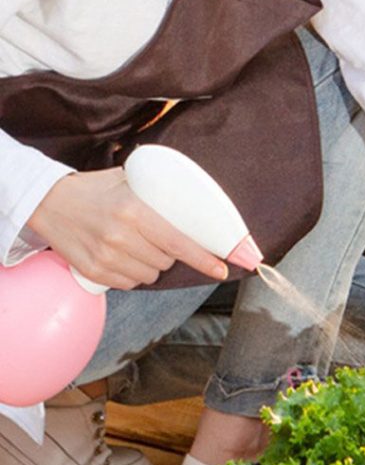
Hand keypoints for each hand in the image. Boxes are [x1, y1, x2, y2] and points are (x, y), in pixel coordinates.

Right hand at [26, 168, 228, 289]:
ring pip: (150, 276)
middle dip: (169, 254)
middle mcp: (120, 237)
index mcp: (133, 212)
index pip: (178, 243)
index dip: (203, 259)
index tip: (221, 269)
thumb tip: (193, 200)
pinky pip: (129, 284)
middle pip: (166, 262)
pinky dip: (132, 274)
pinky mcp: (93, 272)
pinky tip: (121, 257)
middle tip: (155, 238)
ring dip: (151, 265)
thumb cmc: (91, 189)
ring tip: (136, 246)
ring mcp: (105, 257)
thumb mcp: (125, 180)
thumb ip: (156, 191)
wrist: (44, 201)